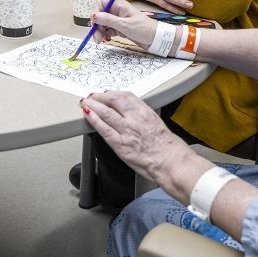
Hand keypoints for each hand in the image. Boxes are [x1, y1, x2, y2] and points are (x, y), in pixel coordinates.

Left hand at [80, 91, 194, 187]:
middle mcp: (135, 118)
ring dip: (93, 105)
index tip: (107, 93)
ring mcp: (127, 130)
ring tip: (85, 102)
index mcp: (146, 112)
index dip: (113, 93)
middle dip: (100, 96)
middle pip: (113, 100)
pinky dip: (94, 120)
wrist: (172, 163)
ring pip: (106, 112)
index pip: (126, 96)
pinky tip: (87, 114)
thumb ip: (143, 118)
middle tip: (92, 96)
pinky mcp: (121, 144)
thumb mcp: (157, 124)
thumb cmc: (169, 148)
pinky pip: (104, 129)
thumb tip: (131, 116)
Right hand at [90, 0, 158, 49]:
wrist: (155, 39)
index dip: (96, 12)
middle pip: (100, 14)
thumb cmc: (143, 29)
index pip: (101, 3)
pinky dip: (105, 34)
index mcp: (119, 5)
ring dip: (100, 31)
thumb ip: (108, 20)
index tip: (96, 23)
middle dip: (97, 25)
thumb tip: (92, 15)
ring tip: (101, 40)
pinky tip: (106, 39)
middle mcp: (117, 11)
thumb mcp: (124, 25)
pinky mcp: (119, 28)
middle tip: (97, 37)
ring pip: (103, 23)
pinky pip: (107, 29)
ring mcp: (118, 19)